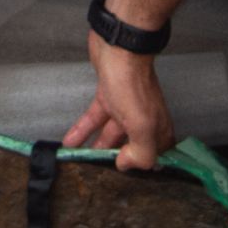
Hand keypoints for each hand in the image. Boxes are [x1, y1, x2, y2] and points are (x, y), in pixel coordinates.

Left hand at [61, 34, 175, 170]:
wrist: (118, 49)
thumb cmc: (132, 84)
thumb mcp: (142, 125)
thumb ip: (142, 152)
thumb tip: (127, 165)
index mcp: (157, 128)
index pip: (154, 156)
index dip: (142, 167)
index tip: (127, 178)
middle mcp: (144, 119)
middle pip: (130, 146)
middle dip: (116, 159)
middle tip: (99, 172)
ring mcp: (126, 106)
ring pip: (110, 133)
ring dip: (96, 146)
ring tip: (80, 160)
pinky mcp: (108, 95)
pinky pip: (95, 119)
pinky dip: (83, 130)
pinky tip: (70, 141)